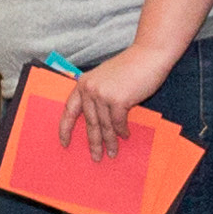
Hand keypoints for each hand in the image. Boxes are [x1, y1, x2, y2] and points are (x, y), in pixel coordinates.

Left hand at [66, 44, 169, 159]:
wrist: (148, 56)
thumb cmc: (130, 67)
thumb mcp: (105, 78)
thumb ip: (98, 94)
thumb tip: (98, 121)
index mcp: (83, 84)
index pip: (69, 110)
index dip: (65, 128)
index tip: (64, 143)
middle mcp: (89, 89)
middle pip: (89, 122)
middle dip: (93, 142)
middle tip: (95, 157)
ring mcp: (103, 95)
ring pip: (104, 125)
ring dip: (109, 141)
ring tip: (111, 153)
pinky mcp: (118, 100)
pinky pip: (118, 122)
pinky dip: (122, 131)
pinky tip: (125, 136)